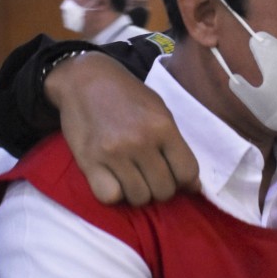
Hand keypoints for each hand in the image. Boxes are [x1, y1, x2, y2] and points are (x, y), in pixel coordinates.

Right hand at [47, 52, 200, 205]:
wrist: (84, 79)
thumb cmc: (127, 94)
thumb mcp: (160, 110)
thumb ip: (176, 145)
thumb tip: (193, 186)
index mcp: (163, 127)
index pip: (187, 173)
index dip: (185, 181)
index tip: (174, 176)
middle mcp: (140, 142)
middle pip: (164, 190)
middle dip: (160, 188)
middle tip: (150, 175)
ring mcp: (114, 154)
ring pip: (139, 198)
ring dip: (138, 192)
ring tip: (131, 176)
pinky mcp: (89, 162)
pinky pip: (110, 197)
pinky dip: (113, 193)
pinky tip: (112, 179)